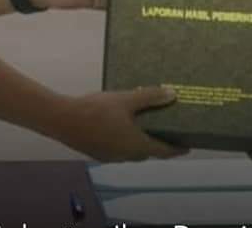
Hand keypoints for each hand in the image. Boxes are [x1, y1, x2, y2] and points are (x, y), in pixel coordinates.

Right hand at [58, 87, 188, 161]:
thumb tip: (173, 95)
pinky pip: (119, 149)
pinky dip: (127, 141)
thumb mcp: (126, 100)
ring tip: (146, 126)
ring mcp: (110, 157)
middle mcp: (125, 156)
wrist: (63, 120)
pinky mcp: (98, 153)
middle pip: (148, 152)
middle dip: (159, 144)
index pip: (163, 151)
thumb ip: (150, 98)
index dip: (176, 149)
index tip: (188, 147)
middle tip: (167, 130)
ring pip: (132, 151)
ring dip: (141, 142)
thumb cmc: (97, 110)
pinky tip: (123, 127)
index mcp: (136, 145)